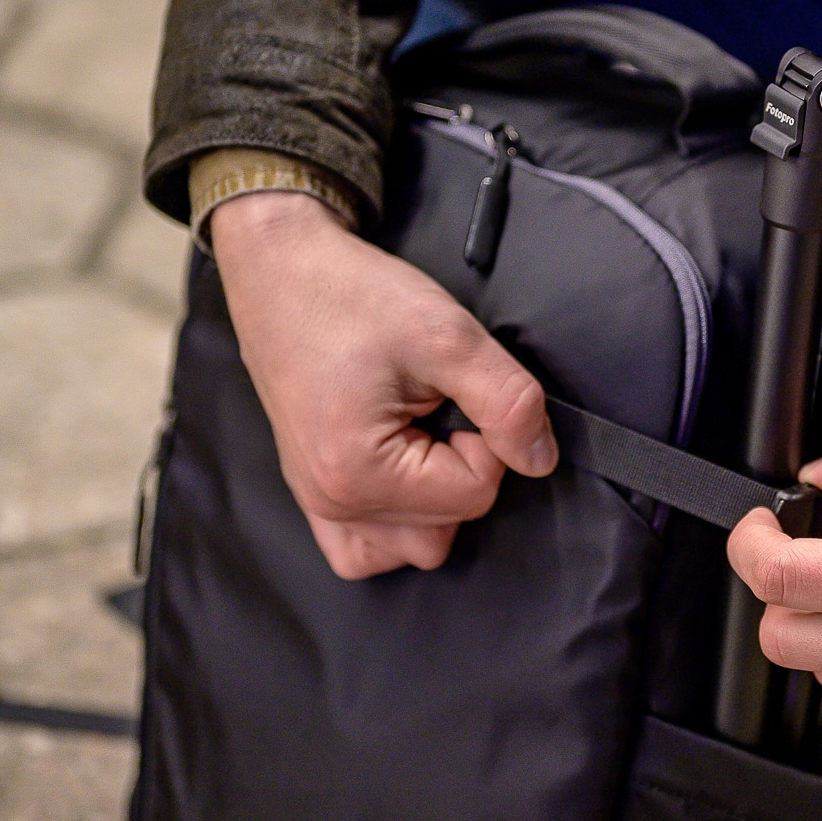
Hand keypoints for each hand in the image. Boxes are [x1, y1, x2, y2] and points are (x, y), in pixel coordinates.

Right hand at [210, 192, 556, 578]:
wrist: (282, 270)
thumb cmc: (351, 295)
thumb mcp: (449, 335)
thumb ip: (508, 402)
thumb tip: (540, 460)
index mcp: (357, 472)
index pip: (474, 495)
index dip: (489, 441)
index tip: (457, 392)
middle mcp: (330, 501)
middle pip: (446, 529)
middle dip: (462, 469)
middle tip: (437, 406)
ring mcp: (316, 503)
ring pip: (413, 548)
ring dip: (436, 500)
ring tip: (420, 433)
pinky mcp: (312, 493)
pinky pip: (366, 550)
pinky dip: (397, 525)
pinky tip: (404, 473)